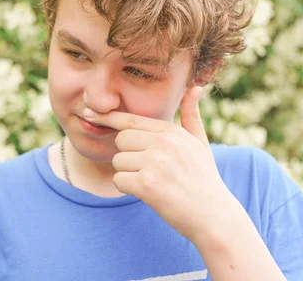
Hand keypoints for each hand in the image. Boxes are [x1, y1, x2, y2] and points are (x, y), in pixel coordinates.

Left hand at [83, 86, 238, 243]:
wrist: (213, 215)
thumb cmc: (204, 179)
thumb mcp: (200, 144)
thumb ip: (192, 116)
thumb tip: (195, 88)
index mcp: (172, 131)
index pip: (131, 120)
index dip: (108, 118)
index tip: (89, 113)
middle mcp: (163, 142)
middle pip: (121, 139)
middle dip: (127, 155)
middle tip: (147, 169)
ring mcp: (155, 162)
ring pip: (118, 160)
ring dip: (128, 174)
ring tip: (152, 182)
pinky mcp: (147, 184)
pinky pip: (119, 180)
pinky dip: (128, 188)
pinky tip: (148, 193)